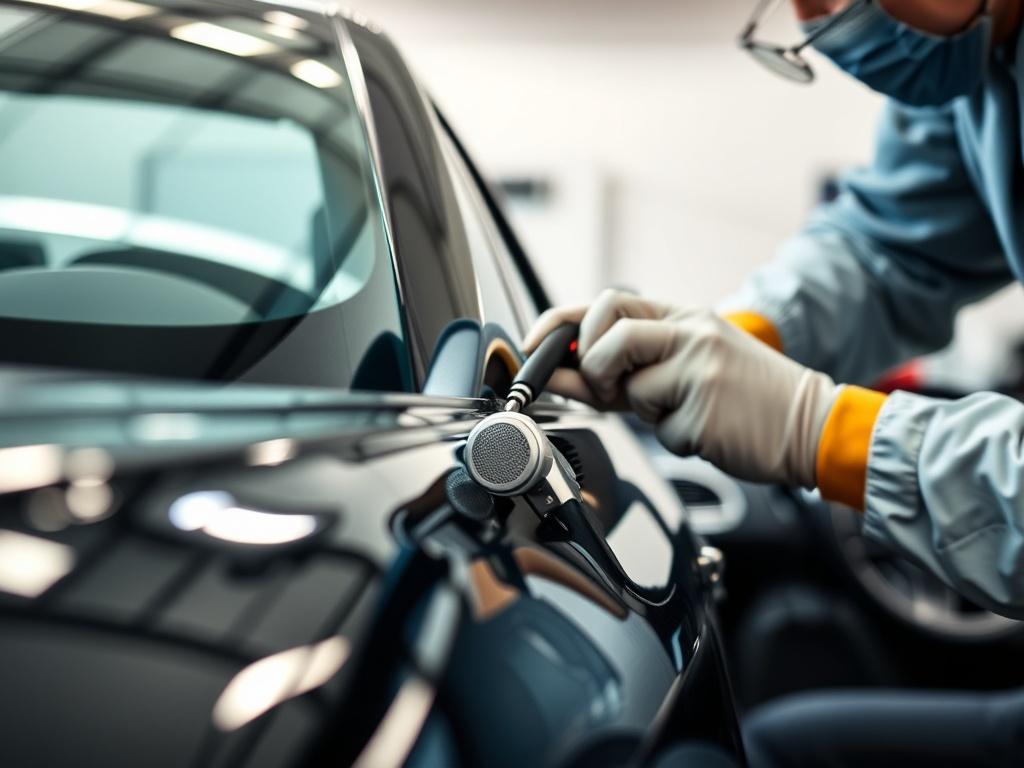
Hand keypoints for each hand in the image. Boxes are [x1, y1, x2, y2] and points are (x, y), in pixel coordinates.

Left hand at [524, 290, 838, 487]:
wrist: (807, 424)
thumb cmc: (743, 397)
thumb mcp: (687, 365)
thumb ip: (627, 367)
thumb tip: (560, 372)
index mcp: (682, 316)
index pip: (605, 303)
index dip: (559, 323)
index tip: (534, 346)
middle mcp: (690, 331)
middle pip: (606, 334)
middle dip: (596, 368)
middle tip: (615, 390)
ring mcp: (698, 367)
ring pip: (630, 389)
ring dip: (647, 412)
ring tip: (686, 410)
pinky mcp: (705, 407)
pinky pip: (661, 430)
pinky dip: (677, 439)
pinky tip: (709, 430)